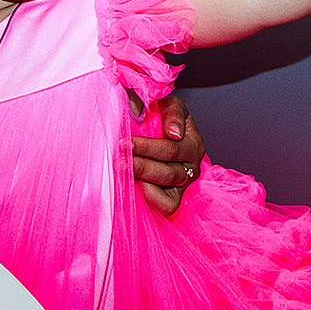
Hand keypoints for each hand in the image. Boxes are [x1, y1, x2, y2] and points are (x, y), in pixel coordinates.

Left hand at [131, 92, 204, 215]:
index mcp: (192, 140)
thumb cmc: (157, 114)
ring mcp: (184, 182)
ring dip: (142, 177)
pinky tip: (136, 187)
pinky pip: (169, 205)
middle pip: (168, 170)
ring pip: (166, 186)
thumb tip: (173, 133)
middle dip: (140, 163)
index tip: (126, 142)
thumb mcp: (165, 104)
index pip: (171, 148)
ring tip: (120, 169)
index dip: (147, 147)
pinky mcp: (175, 196)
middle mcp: (192, 163)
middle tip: (118, 157)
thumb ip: (170, 112)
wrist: (153, 128)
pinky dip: (153, 199)